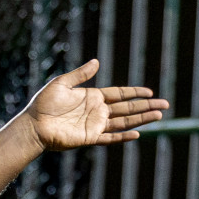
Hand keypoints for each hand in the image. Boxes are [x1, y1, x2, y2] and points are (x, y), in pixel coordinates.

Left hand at [22, 60, 167, 150]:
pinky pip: (110, 138)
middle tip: (165, 104)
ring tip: (159, 115)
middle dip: (146, 106)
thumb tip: (97, 61)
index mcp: (92, 97)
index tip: (150, 92)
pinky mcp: (89, 137)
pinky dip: (123, 136)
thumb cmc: (44, 103)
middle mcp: (97, 111)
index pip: (119, 94)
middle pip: (127, 108)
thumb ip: (80, 74)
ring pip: (124, 122)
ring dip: (141, 119)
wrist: (33, 124)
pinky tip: (137, 134)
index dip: (135, 93)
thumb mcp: (62, 83)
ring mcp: (95, 125)